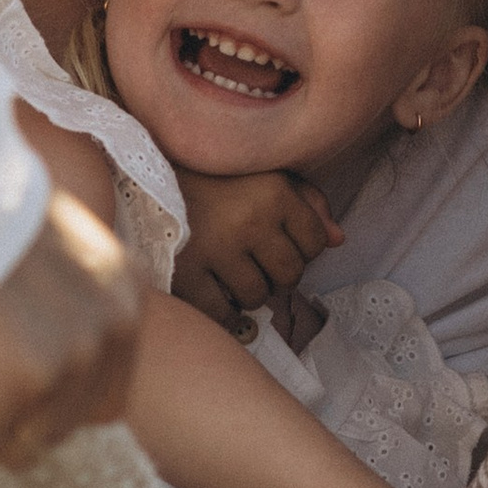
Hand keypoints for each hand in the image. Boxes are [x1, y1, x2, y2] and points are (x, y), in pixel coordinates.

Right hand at [0, 190, 138, 471]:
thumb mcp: (54, 245)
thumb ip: (67, 294)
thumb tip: (39, 347)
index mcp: (126, 292)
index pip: (108, 389)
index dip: (59, 399)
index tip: (17, 394)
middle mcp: (111, 327)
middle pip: (73, 421)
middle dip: (27, 422)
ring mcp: (69, 357)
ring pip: (31, 443)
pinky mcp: (20, 382)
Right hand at [172, 167, 340, 331]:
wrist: (149, 176)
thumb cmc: (219, 179)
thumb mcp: (267, 175)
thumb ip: (309, 202)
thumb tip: (338, 240)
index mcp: (275, 192)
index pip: (315, 243)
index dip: (302, 248)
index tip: (280, 240)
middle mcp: (250, 220)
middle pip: (290, 275)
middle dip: (278, 273)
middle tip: (256, 258)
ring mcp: (217, 249)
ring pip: (257, 297)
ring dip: (249, 290)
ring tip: (231, 268)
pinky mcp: (187, 273)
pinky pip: (223, 312)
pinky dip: (221, 307)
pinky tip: (212, 285)